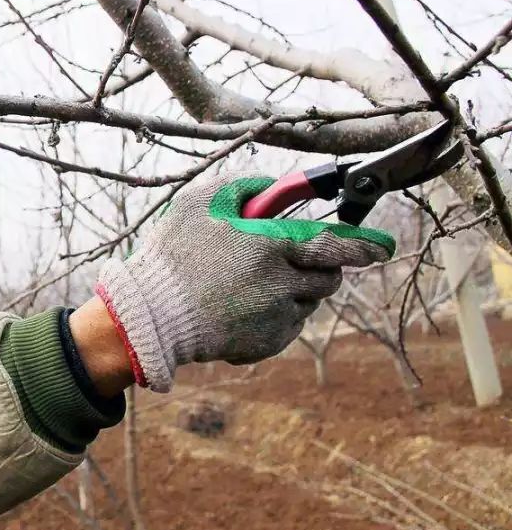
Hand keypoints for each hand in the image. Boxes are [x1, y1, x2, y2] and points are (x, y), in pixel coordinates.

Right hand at [94, 173, 394, 391]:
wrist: (150, 315)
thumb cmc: (172, 254)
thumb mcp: (201, 201)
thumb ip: (245, 186)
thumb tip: (275, 187)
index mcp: (271, 245)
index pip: (335, 244)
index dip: (362, 244)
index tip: (380, 246)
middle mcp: (282, 284)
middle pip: (329, 276)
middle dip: (329, 266)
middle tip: (312, 261)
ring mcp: (276, 318)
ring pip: (308, 301)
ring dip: (295, 288)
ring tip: (255, 282)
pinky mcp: (266, 343)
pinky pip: (287, 325)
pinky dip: (275, 313)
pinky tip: (242, 306)